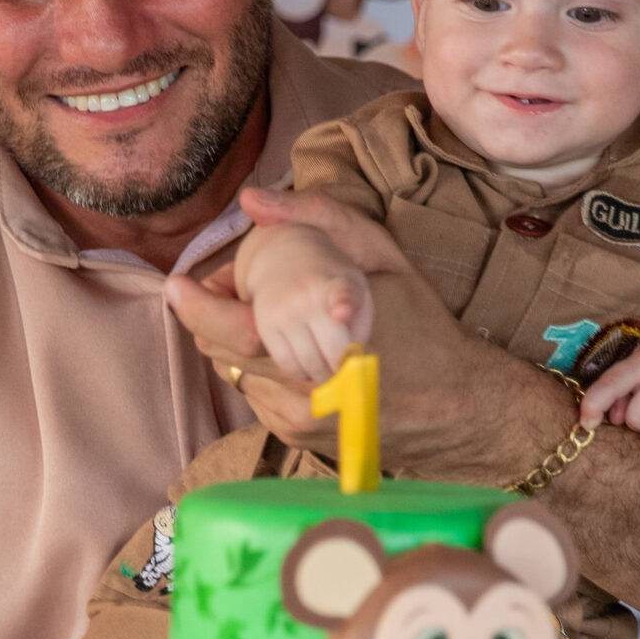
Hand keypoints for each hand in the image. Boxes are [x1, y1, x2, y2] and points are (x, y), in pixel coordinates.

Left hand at [164, 187, 562, 477]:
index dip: (198, 307)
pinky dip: (261, 371)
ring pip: (236, 375)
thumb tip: (254, 200)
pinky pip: (257, 397)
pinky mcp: (299, 438)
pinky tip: (292, 352)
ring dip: (239, 345)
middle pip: (223, 352)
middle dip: (214, 318)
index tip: (180, 283)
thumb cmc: (423, 325)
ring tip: (269, 319)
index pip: (232, 329)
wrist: (459, 404)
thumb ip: (320, 218)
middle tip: (228, 289)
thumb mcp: (382, 254)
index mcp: (320, 342)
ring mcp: (298, 420)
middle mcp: (302, 391)